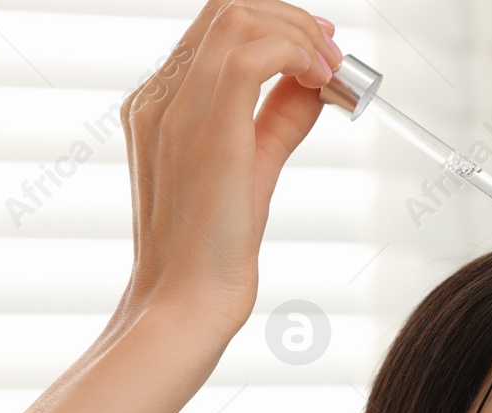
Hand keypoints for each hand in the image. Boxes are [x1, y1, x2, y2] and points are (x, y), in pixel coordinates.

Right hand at [118, 0, 341, 337]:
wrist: (187, 304)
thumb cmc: (212, 254)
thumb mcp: (251, 169)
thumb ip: (277, 121)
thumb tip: (314, 86)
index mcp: (158, 106)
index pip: (215, 29)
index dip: (274, 24)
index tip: (318, 47)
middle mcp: (158, 98)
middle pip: (225, 9)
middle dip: (289, 19)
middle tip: (333, 54)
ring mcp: (174, 109)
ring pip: (236, 16)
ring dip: (296, 32)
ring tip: (330, 69)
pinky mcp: (206, 128)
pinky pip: (249, 51)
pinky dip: (294, 52)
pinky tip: (319, 81)